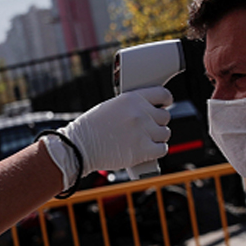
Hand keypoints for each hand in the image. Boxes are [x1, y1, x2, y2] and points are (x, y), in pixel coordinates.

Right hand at [44, 87, 171, 190]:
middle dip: (157, 123)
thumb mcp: (110, 107)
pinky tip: (148, 151)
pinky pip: (163, 149)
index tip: (164, 105)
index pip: (162, 94)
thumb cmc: (90, 129)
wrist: (79, 146)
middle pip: (165, 116)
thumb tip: (147, 112)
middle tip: (146, 129)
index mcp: (132, 98)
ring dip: (157, 138)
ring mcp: (143, 131)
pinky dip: (157, 151)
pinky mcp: (143, 150)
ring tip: (144, 141)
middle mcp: (140, 113)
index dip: (166, 101)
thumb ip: (131, 107)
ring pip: (165, 133)